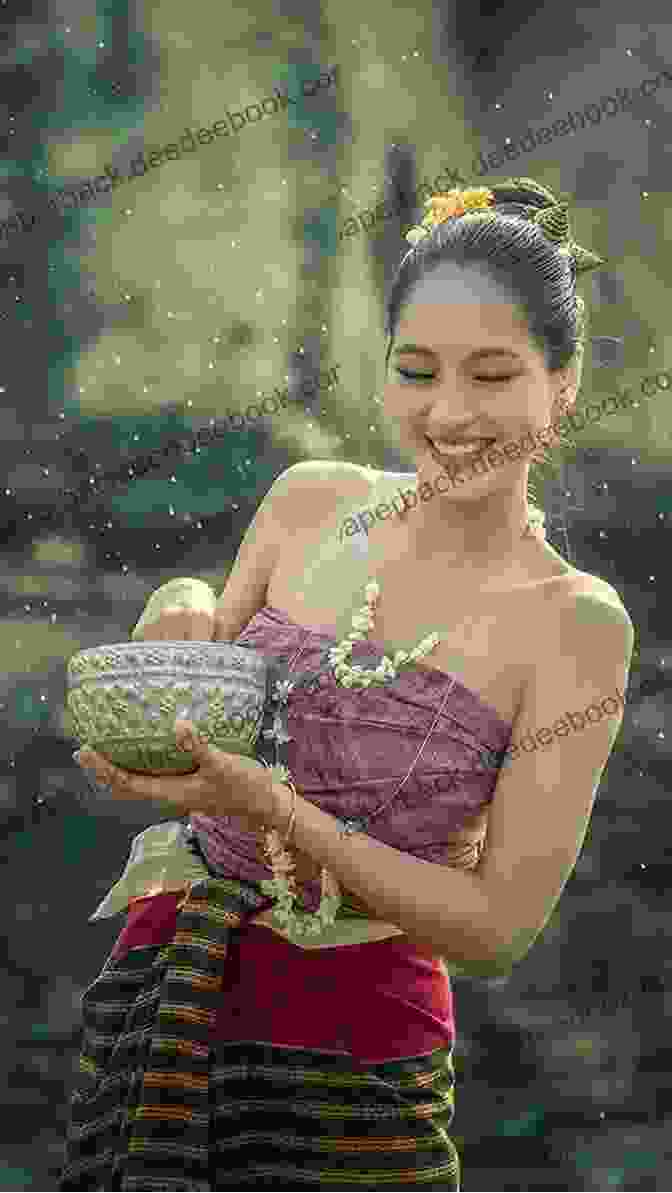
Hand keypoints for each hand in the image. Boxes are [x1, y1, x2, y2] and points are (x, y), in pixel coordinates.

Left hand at [73, 719, 277, 824]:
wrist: (264, 803)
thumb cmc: (243, 786)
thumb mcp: (222, 765)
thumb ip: (198, 747)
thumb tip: (178, 726)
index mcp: (171, 792)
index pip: (127, 783)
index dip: (104, 769)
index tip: (86, 751)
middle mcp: (169, 793)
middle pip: (126, 786)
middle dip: (103, 771)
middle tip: (86, 750)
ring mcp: (178, 789)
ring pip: (138, 782)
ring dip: (118, 768)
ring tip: (105, 748)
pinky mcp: (187, 782)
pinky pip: (154, 775)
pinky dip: (140, 763)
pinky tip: (143, 746)